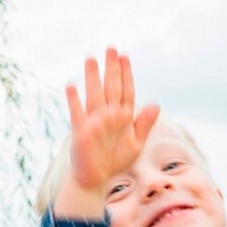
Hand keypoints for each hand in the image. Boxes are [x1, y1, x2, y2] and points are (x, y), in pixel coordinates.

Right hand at [65, 48, 159, 191]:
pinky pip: (77, 112)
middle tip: (111, 48)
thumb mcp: (136, 143)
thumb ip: (144, 124)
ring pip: (94, 95)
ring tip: (91, 59)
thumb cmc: (115, 160)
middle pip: (111, 87)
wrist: (97, 178)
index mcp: (123, 116)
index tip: (126, 56)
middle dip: (111, 68)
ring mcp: (94, 121)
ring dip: (92, 77)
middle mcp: (108, 114)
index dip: (126, 74)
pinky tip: (71, 85)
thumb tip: (156, 104)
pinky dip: (74, 100)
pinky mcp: (81, 131)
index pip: (126, 90)